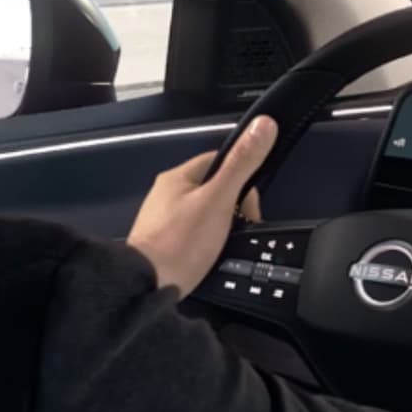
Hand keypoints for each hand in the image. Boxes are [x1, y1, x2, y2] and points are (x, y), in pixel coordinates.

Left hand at [128, 116, 278, 297]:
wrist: (146, 287)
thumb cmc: (183, 241)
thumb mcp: (219, 199)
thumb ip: (242, 164)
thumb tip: (264, 124)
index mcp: (177, 176)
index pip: (220, 162)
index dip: (243, 180)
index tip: (250, 208)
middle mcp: (166, 194)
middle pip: (214, 190)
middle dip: (233, 209)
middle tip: (238, 232)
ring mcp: (161, 220)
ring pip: (205, 214)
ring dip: (221, 228)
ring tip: (224, 246)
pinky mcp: (162, 245)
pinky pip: (194, 235)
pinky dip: (207, 243)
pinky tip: (210, 256)